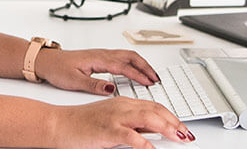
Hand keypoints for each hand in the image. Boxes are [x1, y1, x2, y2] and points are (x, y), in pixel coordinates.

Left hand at [35, 48, 159, 95]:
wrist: (46, 61)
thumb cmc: (57, 69)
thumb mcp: (74, 81)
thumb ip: (94, 85)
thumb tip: (111, 89)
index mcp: (98, 59)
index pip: (124, 66)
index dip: (138, 75)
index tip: (149, 82)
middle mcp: (102, 54)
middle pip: (130, 57)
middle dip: (145, 67)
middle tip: (156, 78)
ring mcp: (101, 54)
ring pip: (127, 55)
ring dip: (141, 64)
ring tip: (150, 75)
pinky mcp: (99, 57)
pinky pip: (121, 57)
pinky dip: (133, 63)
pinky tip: (135, 70)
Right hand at [50, 97, 193, 148]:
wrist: (59, 124)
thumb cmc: (82, 124)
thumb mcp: (111, 121)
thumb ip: (131, 125)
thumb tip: (151, 133)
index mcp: (124, 103)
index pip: (155, 106)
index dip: (172, 116)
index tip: (182, 127)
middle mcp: (122, 106)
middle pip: (156, 110)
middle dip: (175, 123)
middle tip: (186, 134)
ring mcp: (115, 117)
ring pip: (148, 118)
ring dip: (167, 128)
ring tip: (178, 138)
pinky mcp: (108, 130)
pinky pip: (131, 137)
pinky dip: (145, 143)